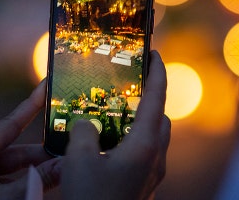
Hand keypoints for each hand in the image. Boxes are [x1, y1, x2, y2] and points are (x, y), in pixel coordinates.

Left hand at [0, 81, 60, 199]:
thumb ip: (39, 179)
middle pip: (18, 148)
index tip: (47, 86)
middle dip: (45, 151)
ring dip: (42, 169)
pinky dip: (32, 181)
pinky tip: (54, 179)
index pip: (9, 124)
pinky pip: (13, 180)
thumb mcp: (11, 199)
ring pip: (19, 166)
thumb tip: (67, 162)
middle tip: (71, 142)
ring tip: (68, 165)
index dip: (31, 105)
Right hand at [61, 50, 171, 199]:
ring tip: (112, 113)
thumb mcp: (79, 160)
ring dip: (138, 121)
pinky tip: (106, 145)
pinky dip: (130, 141)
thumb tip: (88, 124)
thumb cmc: (93, 199)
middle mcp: (156, 157)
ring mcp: (152, 174)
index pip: (158, 97)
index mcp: (146, 144)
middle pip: (159, 117)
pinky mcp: (143, 186)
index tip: (154, 53)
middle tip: (128, 85)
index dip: (157, 72)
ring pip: (152, 138)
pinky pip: (143, 155)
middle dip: (148, 98)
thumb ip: (84, 132)